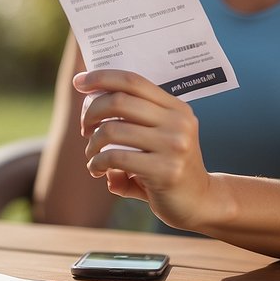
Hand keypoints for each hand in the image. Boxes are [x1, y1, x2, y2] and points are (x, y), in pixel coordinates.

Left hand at [74, 69, 214, 230]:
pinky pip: (115, 158)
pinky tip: (97, 171)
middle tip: (85, 128)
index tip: (79, 82)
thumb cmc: (167, 165)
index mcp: (176, 108)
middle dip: (91, 112)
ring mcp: (174, 145)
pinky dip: (97, 163)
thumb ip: (131, 115)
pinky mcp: (165, 171)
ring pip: (112, 130)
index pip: (133, 81)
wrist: (200, 202)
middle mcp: (178, 122)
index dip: (101, 77)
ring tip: (91, 153)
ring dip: (92, 143)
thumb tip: (86, 86)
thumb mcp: (158, 134)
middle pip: (119, 101)